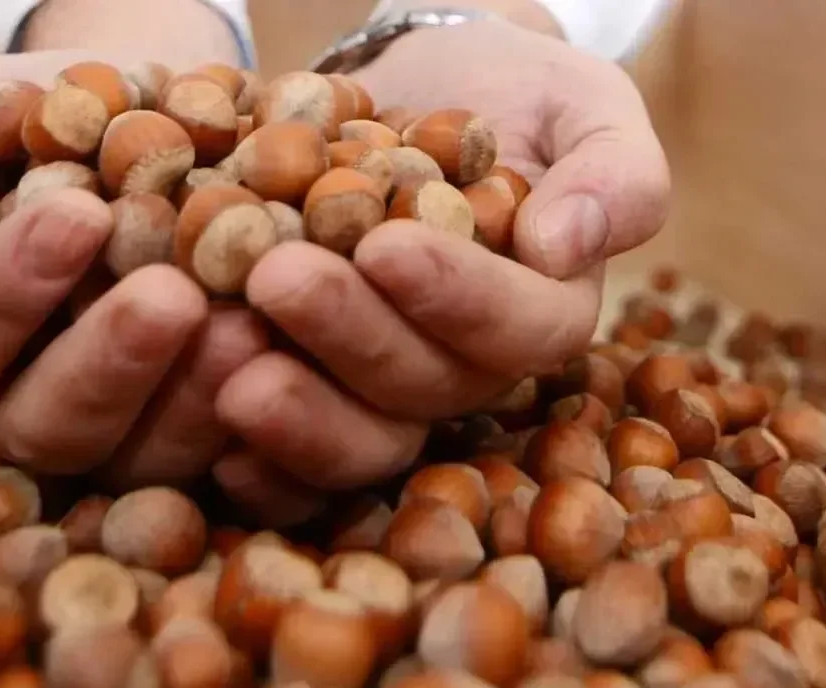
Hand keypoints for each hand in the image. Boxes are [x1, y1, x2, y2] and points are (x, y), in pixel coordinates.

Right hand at [0, 51, 266, 486]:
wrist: (153, 117)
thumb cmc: (42, 114)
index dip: (9, 288)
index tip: (81, 214)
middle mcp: (24, 399)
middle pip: (44, 424)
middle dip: (108, 363)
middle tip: (172, 297)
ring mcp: (117, 429)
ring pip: (138, 457)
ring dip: (192, 402)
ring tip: (248, 328)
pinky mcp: (194, 433)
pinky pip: (223, 456)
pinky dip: (258, 412)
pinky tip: (291, 354)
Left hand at [213, 18, 669, 495]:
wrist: (412, 91)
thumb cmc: (510, 94)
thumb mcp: (579, 103)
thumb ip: (614, 170)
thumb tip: (567, 246)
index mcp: (539, 311)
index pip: (521, 328)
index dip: (457, 298)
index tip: (387, 246)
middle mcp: (464, 368)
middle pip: (422, 387)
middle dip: (350, 338)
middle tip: (275, 278)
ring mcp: (384, 389)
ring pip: (357, 433)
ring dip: (294, 408)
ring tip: (223, 352)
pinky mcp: (318, 390)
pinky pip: (293, 455)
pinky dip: (256, 458)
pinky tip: (211, 437)